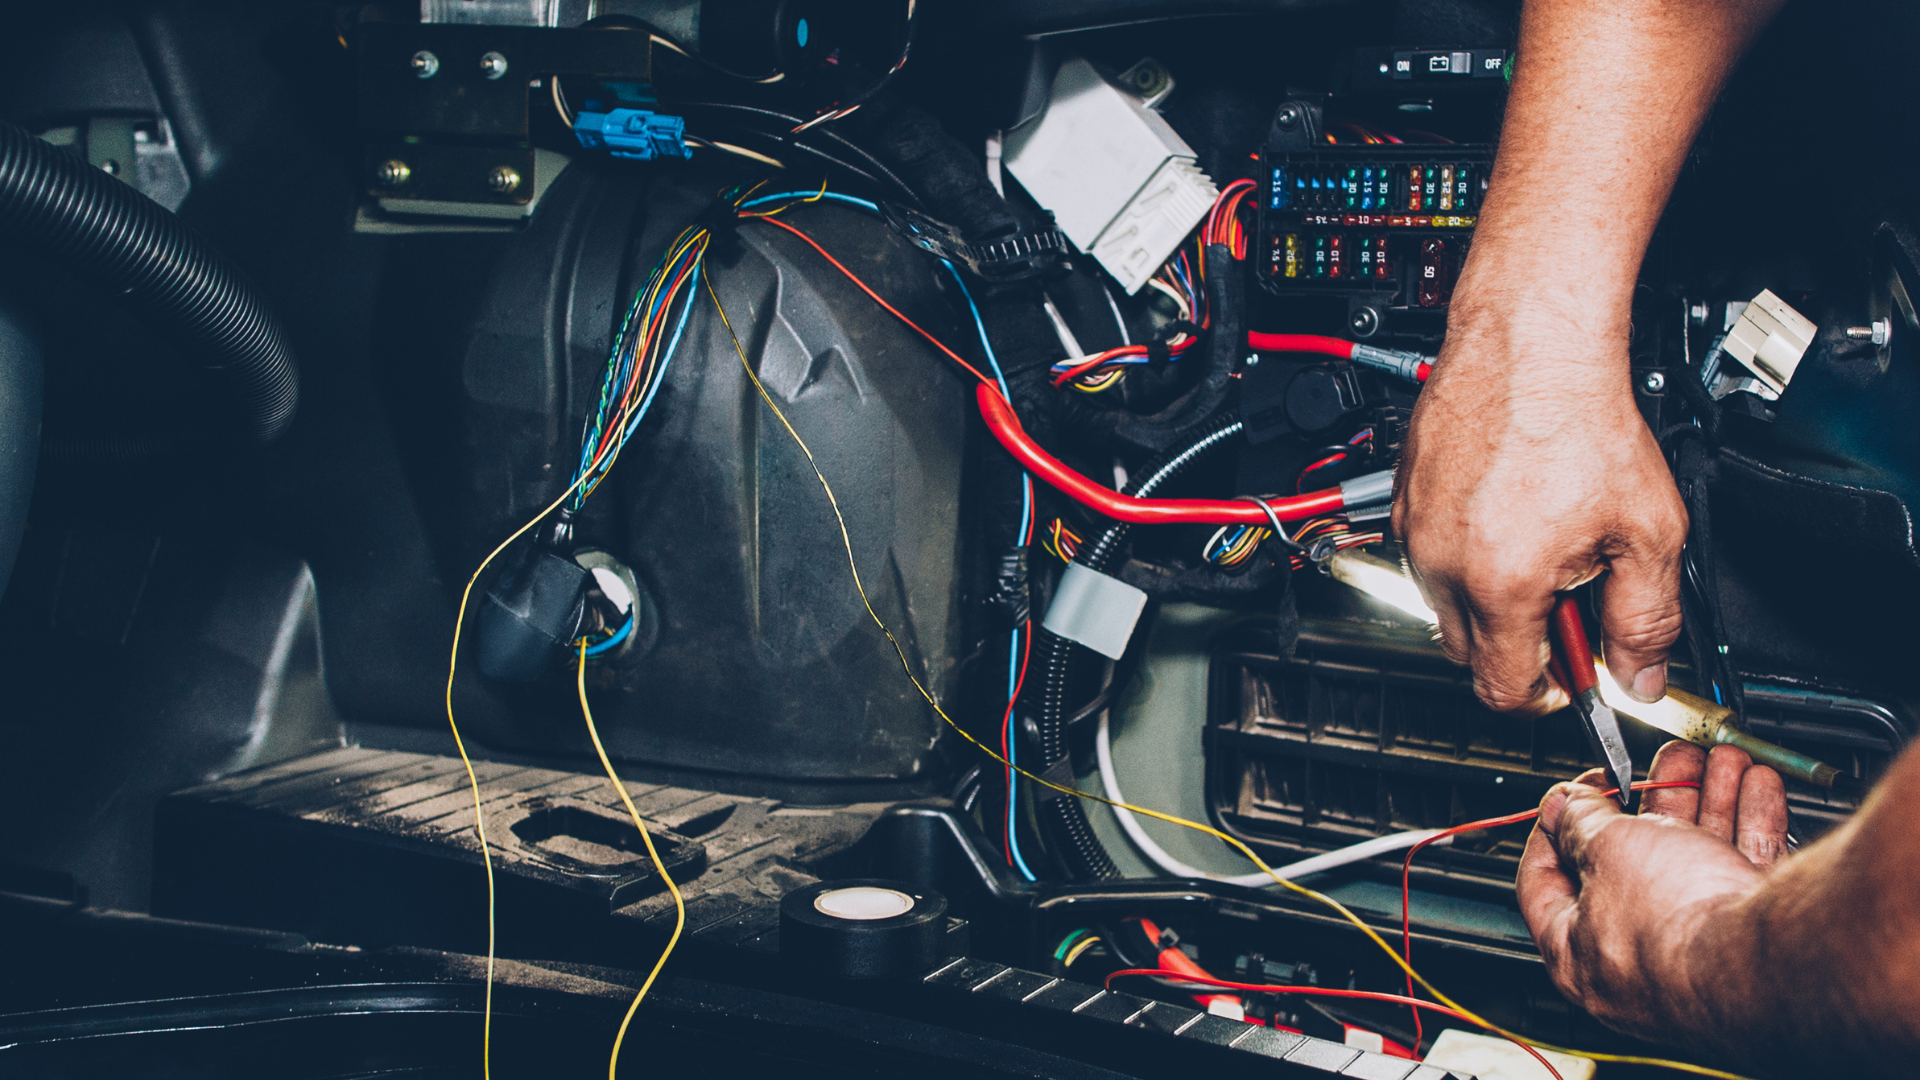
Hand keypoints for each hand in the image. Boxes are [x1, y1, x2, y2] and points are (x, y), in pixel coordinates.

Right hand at [1392, 307, 1689, 713]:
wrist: (1531, 344)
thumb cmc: (1581, 419)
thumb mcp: (1649, 531)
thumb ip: (1648, 619)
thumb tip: (1641, 676)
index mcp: (1500, 584)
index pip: (1502, 688)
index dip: (1546, 693)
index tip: (1569, 677)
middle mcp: (1443, 564)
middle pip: (1468, 653)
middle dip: (1518, 643)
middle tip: (1568, 600)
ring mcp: (1416, 531)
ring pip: (1444, 603)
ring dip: (1488, 597)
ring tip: (1540, 543)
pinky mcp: (1404, 500)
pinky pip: (1428, 556)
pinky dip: (1465, 554)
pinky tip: (1508, 513)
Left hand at [1516, 741, 1786, 1043]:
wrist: (1774, 958)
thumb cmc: (1675, 923)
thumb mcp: (1605, 849)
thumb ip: (1580, 821)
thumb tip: (1564, 807)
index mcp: (1580, 955)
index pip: (1546, 884)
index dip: (1553, 828)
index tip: (1568, 797)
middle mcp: (1639, 962)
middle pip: (1634, 863)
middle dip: (1656, 801)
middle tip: (1664, 764)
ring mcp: (1700, 955)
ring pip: (1696, 859)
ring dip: (1709, 799)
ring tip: (1721, 760)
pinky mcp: (1754, 943)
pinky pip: (1743, 871)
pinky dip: (1750, 823)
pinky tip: (1757, 785)